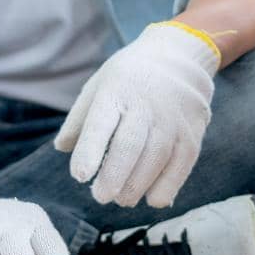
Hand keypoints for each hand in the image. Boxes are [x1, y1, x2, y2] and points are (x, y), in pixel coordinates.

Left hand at [54, 22, 219, 206]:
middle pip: (129, 147)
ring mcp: (172, 119)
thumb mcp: (100, 84)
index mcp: (116, 90)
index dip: (90, 150)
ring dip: (136, 186)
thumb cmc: (130, 77)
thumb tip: (62, 148)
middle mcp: (146, 104)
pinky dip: (166, 187)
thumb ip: (80, 118)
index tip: (80, 175)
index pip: (101, 123)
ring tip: (121, 199)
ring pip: (155, 160)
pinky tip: (152, 198)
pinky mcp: (192, 132)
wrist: (180, 55)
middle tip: (101, 196)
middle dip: (113, 177)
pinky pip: (180, 166)